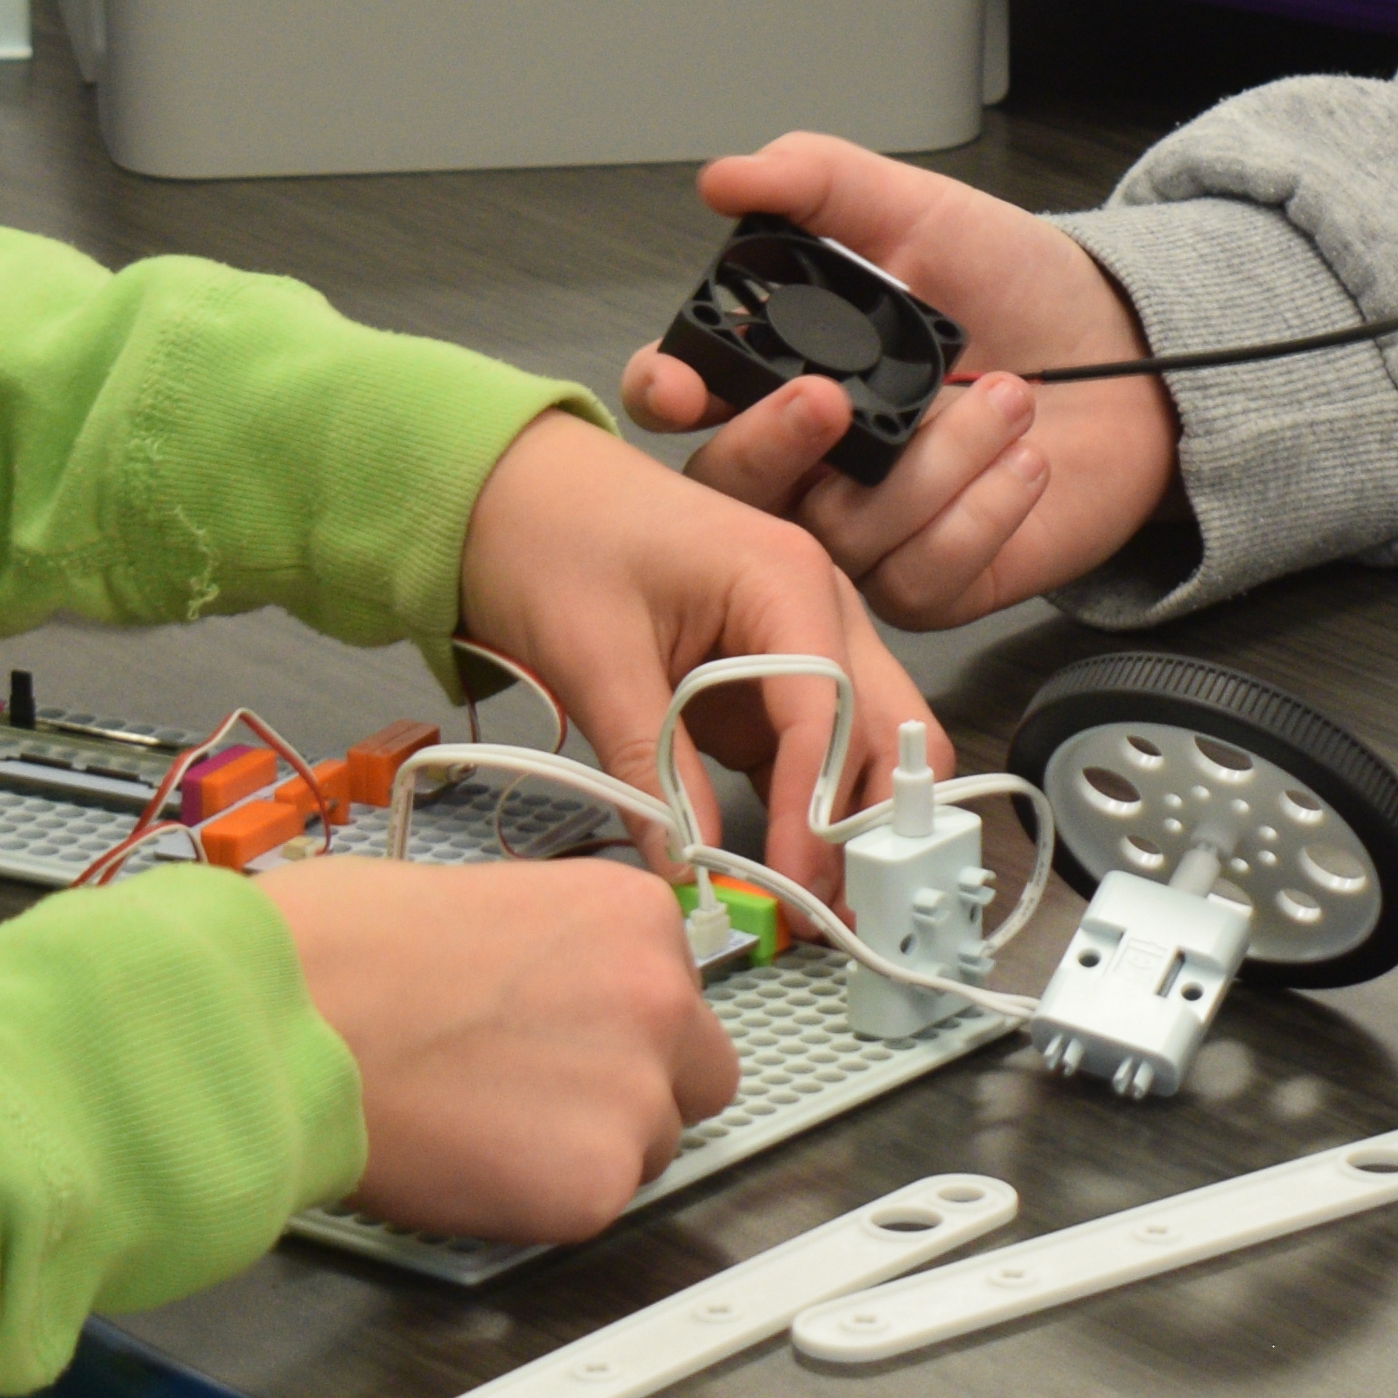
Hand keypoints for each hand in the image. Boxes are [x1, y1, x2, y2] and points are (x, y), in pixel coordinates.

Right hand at [246, 853, 737, 1247]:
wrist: (283, 1018)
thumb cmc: (340, 949)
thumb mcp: (483, 899)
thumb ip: (552, 952)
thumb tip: (551, 991)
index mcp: (634, 915)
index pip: (678, 995)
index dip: (618, 1027)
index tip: (567, 1042)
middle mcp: (660, 997)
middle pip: (693, 1077)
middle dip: (633, 1092)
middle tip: (538, 1098)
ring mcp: (635, 1093)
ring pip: (649, 1150)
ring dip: (585, 1150)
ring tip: (481, 1127)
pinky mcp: (594, 1182)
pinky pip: (590, 1208)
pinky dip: (538, 1202)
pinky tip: (468, 1162)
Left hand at [452, 408, 933, 894]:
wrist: (511, 488)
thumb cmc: (551, 536)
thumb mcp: (595, 655)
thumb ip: (648, 762)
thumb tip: (686, 866)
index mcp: (788, 579)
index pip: (831, 712)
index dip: (817, 810)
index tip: (793, 886)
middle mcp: (818, 609)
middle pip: (887, 729)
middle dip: (872, 822)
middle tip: (834, 909)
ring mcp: (801, 645)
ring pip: (863, 748)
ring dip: (846, 825)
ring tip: (812, 905)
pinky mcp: (768, 681)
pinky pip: (809, 755)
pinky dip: (804, 812)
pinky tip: (782, 869)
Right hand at [614, 138, 1179, 629]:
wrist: (1126, 355)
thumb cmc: (1015, 289)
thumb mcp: (916, 212)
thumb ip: (818, 183)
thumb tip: (727, 178)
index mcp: (783, 369)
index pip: (682, 394)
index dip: (662, 392)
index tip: (681, 383)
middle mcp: (809, 458)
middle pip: (731, 485)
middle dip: (774, 445)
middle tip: (836, 400)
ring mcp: (861, 530)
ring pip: (841, 532)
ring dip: (936, 461)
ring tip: (1007, 397)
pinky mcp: (928, 584)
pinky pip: (919, 573)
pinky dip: (982, 510)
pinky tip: (1024, 462)